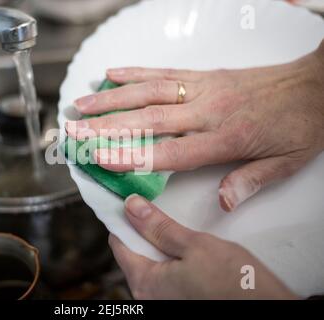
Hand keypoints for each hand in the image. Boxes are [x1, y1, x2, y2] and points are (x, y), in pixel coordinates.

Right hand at [66, 41, 323, 210]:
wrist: (317, 84)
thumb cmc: (300, 125)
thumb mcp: (286, 163)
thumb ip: (251, 181)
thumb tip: (223, 203)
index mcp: (224, 138)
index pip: (168, 151)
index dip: (130, 155)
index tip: (98, 157)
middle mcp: (206, 111)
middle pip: (147, 120)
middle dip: (105, 126)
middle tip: (74, 129)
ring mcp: (202, 89)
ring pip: (148, 92)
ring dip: (111, 98)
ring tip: (81, 104)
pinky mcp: (204, 74)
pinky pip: (164, 70)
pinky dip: (136, 71)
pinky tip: (113, 73)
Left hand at [109, 194, 296, 299]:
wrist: (265, 308)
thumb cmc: (235, 284)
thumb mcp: (195, 246)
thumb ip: (160, 227)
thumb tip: (131, 206)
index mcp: (145, 284)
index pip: (119, 244)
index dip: (123, 219)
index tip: (130, 202)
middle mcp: (149, 297)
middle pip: (134, 253)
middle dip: (144, 230)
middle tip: (158, 209)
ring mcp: (163, 301)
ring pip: (151, 261)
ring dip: (159, 242)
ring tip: (175, 225)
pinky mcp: (179, 300)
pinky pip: (165, 273)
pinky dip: (170, 256)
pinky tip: (185, 246)